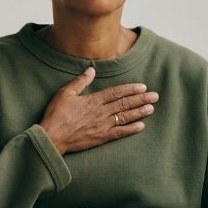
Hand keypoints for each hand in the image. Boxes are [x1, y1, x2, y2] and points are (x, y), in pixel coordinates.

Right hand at [39, 67, 158, 154]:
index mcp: (93, 100)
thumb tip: (91, 70)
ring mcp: (103, 126)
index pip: (116, 93)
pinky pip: (120, 133)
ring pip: (125, 117)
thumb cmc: (56, 115)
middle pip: (124, 104)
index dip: (130, 89)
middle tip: (155, 96)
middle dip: (141, 99)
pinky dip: (131, 129)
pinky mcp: (101, 137)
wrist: (52, 137)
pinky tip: (141, 126)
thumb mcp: (65, 93)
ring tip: (151, 108)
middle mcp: (101, 112)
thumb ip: (80, 82)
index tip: (142, 87)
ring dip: (139, 112)